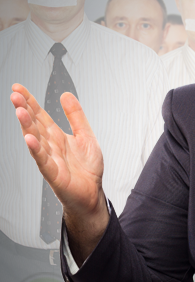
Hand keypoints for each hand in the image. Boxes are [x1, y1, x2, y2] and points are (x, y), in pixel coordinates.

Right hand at [10, 83, 107, 260]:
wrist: (93, 193)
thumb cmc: (87, 168)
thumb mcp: (85, 136)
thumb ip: (76, 116)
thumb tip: (66, 95)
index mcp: (57, 136)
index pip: (40, 116)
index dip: (30, 102)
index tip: (18, 88)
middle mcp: (50, 146)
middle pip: (35, 125)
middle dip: (25, 110)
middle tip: (15, 95)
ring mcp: (50, 160)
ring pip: (36, 140)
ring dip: (27, 126)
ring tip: (20, 111)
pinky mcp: (54, 174)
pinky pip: (43, 161)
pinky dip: (36, 150)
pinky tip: (29, 139)